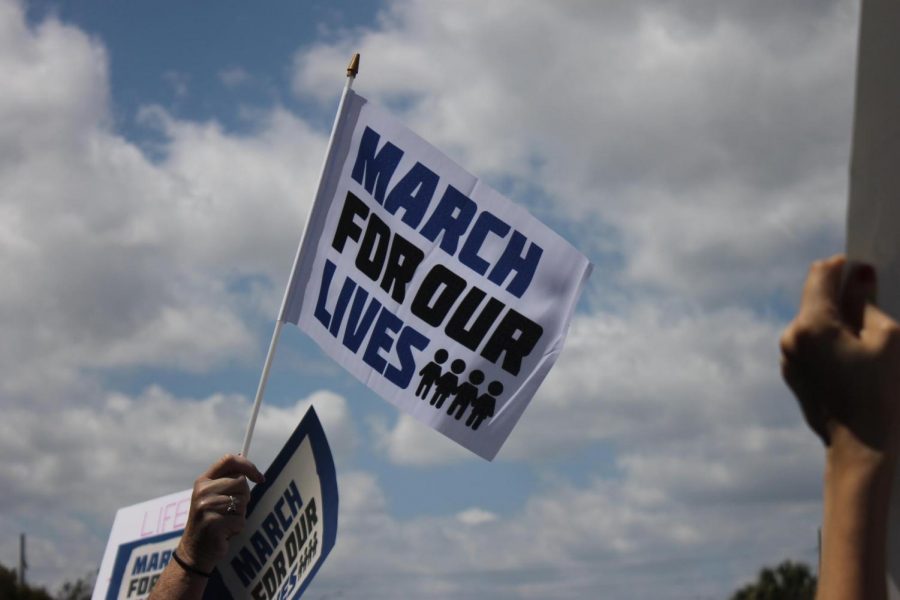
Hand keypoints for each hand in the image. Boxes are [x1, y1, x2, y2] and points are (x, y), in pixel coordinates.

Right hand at [176, 454, 264, 572]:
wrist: (194, 551)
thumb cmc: (210, 520)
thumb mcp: (212, 497)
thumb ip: (227, 482)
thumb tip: (251, 472)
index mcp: (202, 481)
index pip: (229, 460)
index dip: (248, 466)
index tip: (260, 478)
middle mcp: (202, 492)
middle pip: (241, 483)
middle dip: (244, 498)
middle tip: (231, 511)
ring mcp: (206, 508)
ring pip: (242, 502)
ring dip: (240, 515)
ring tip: (225, 522)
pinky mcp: (213, 524)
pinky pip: (240, 520)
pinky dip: (237, 528)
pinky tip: (224, 533)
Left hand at [780, 255, 899, 458]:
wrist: (861, 448)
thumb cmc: (881, 392)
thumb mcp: (886, 338)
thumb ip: (867, 301)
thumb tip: (859, 275)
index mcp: (811, 324)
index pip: (821, 274)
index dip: (844, 265)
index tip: (864, 269)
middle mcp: (791, 336)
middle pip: (814, 299)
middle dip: (842, 297)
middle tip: (873, 305)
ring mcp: (787, 357)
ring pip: (812, 323)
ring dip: (836, 322)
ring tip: (867, 340)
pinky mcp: (792, 374)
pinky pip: (809, 346)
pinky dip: (829, 343)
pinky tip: (854, 360)